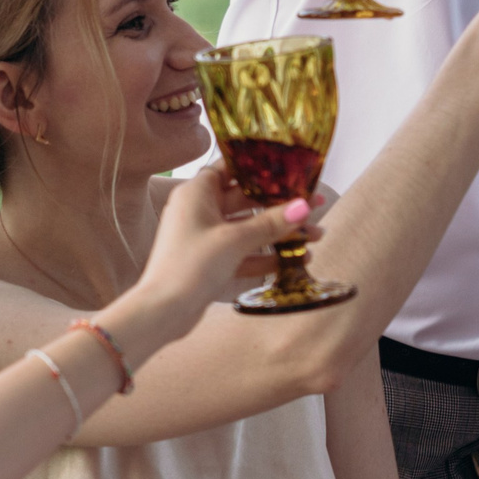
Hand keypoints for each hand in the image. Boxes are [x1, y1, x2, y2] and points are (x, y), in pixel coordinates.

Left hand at [126, 170, 315, 336]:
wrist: (163, 311)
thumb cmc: (190, 265)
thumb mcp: (235, 240)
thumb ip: (271, 223)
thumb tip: (304, 206)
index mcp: (196, 193)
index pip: (230, 168)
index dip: (259, 167)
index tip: (289, 167)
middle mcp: (200, 210)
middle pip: (246, 199)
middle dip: (280, 204)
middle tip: (313, 204)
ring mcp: (206, 237)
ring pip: (248, 228)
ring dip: (279, 232)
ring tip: (314, 235)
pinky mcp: (211, 261)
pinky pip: (244, 251)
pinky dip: (267, 254)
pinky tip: (295, 259)